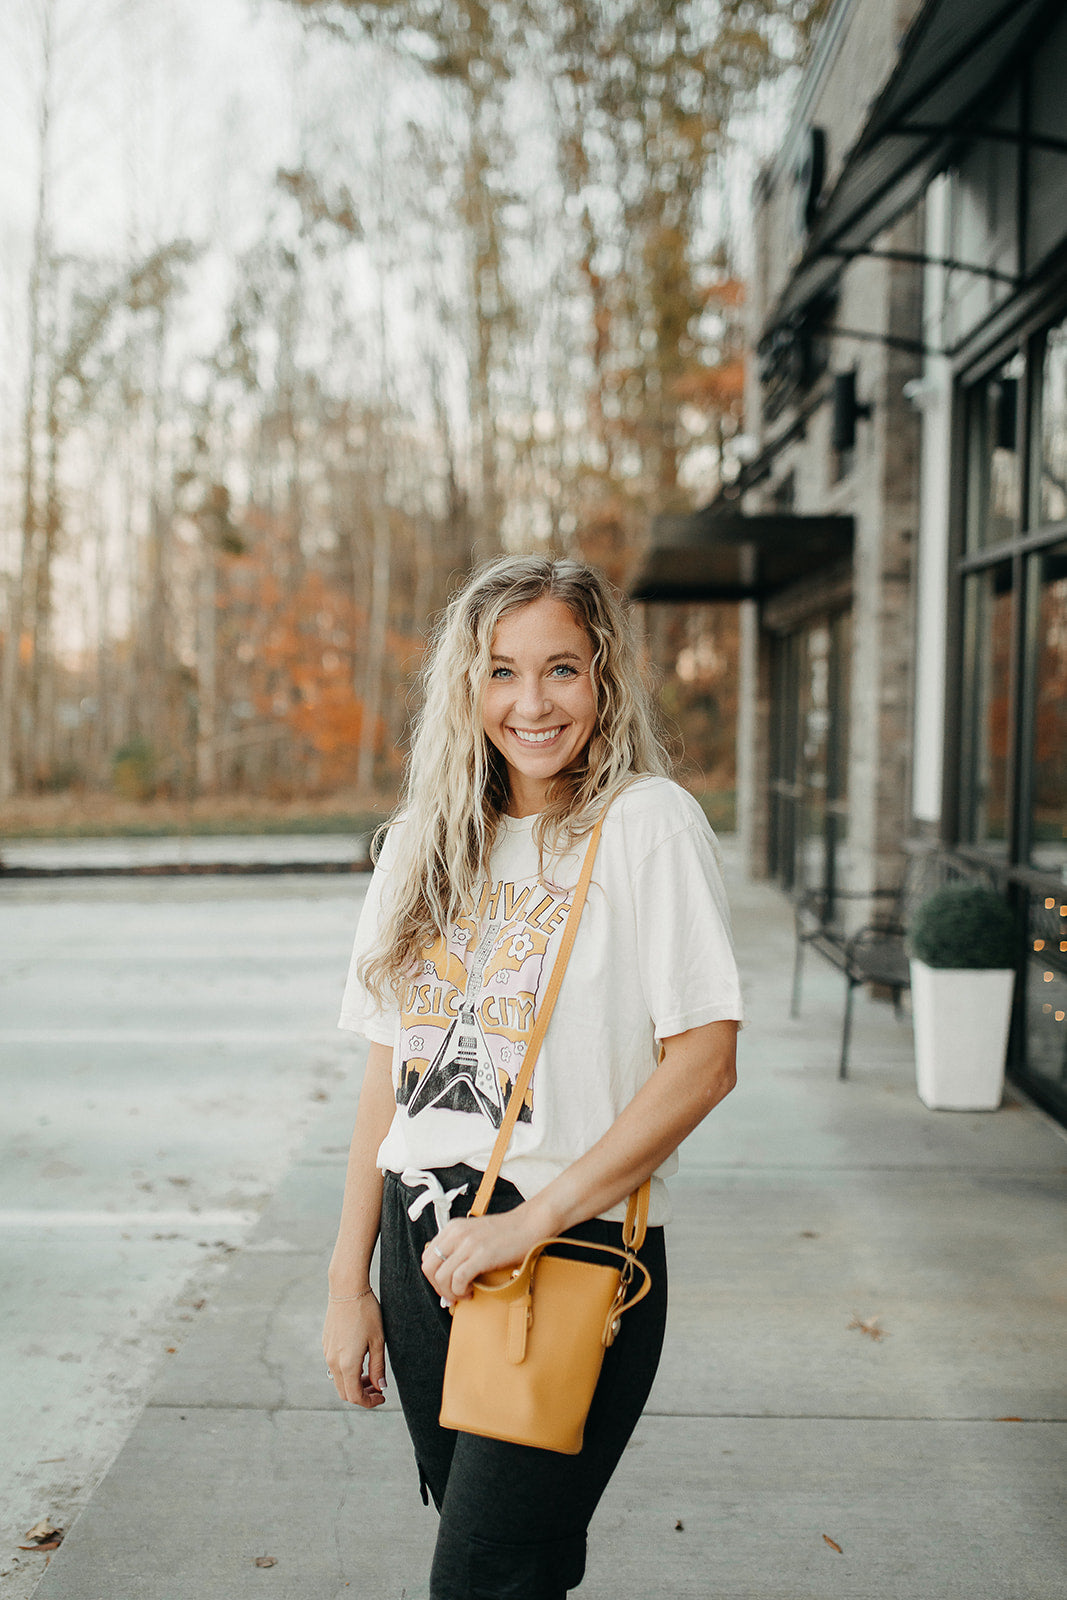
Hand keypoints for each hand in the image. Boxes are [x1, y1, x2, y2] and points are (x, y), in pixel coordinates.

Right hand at [322, 1293, 386, 1407]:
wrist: (347, 1289)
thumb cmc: (366, 1313)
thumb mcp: (378, 1341)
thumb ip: (378, 1367)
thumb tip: (380, 1387)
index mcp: (347, 1364)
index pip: (355, 1397)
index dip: (370, 1402)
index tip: (382, 1396)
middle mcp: (333, 1362)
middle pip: (344, 1392)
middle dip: (362, 1395)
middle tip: (377, 1387)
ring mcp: (327, 1353)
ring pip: (338, 1380)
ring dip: (354, 1383)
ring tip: (370, 1373)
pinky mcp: (326, 1344)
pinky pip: (334, 1367)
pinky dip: (347, 1372)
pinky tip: (360, 1359)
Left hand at [421, 1205, 542, 1304]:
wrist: (529, 1225)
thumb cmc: (507, 1232)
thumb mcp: (474, 1233)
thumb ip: (459, 1248)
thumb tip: (448, 1274)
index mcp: (453, 1228)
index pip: (427, 1256)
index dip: (433, 1276)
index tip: (444, 1285)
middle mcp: (457, 1234)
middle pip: (429, 1267)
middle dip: (437, 1287)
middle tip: (451, 1294)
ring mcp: (468, 1244)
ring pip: (441, 1276)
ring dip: (449, 1292)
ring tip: (463, 1294)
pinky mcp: (481, 1255)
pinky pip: (458, 1279)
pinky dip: (460, 1291)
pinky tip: (471, 1291)